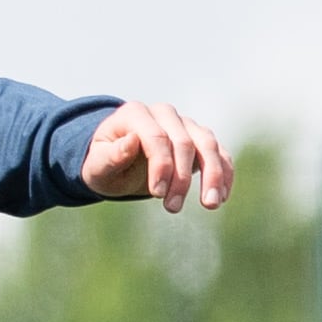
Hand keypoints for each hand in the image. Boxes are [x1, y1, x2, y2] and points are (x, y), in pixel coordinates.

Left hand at [78, 101, 233, 213]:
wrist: (116, 162)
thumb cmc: (105, 164)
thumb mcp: (98, 165)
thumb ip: (111, 155)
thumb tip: (132, 140)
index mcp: (136, 113)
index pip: (156, 137)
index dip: (161, 165)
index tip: (156, 194)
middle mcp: (164, 114)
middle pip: (184, 142)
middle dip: (181, 178)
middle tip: (172, 208)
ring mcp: (185, 124)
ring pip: (208, 145)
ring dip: (212, 176)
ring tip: (211, 205)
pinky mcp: (200, 140)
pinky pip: (220, 153)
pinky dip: (224, 174)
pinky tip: (221, 197)